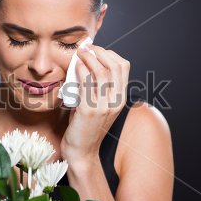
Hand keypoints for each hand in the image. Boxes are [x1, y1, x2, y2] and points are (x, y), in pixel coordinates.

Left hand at [60, 44, 130, 165]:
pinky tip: (76, 66)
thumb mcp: (97, 105)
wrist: (81, 153)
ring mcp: (103, 106)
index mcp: (120, 99)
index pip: (124, 67)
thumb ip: (96, 87)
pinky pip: (87, 84)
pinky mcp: (89, 111)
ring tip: (80, 52)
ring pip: (103, 72)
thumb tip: (85, 65)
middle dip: (100, 51)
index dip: (110, 53)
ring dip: (90, 58)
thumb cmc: (85, 127)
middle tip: (87, 47)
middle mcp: (115, 101)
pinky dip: (81, 70)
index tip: (96, 50)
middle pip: (115, 66)